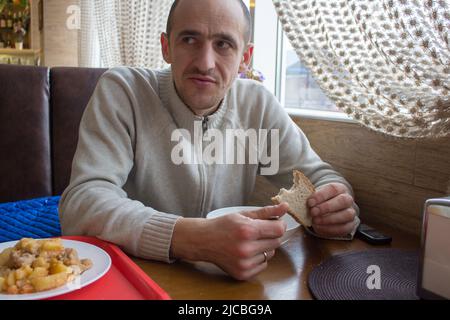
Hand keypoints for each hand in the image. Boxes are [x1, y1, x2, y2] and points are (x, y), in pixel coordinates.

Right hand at [171, 203, 287, 280]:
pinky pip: (263, 265)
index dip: (279, 225)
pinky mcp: (243, 274)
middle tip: (256, 232)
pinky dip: (258, 259)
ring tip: (248, 243)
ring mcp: (244, 263)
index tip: (275, 223)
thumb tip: (285, 207)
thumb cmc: (223, 226)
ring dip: (263, 248)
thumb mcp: (243, 214)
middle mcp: (246, 248)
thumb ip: (266, 212)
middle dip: (270, 235)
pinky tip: (245, 253)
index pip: (278, 230)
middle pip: (276, 242)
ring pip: (270, 254)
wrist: (203, 241)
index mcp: (247, 230)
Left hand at [307, 183, 356, 237]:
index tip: (310, 202)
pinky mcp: (350, 224)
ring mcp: (350, 212)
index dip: (321, 196)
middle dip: (326, 207)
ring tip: (315, 221)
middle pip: (342, 201)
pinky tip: (320, 227)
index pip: (332, 189)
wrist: (328, 211)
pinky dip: (330, 229)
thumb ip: (308, 197)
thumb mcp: (315, 196)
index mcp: (339, 189)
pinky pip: (344, 228)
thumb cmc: (319, 202)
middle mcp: (347, 199)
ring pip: (346, 214)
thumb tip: (294, 200)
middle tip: (313, 212)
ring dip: (329, 219)